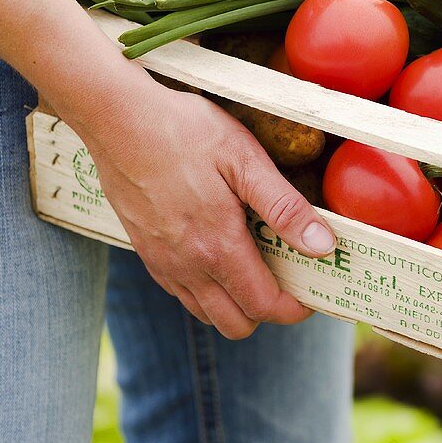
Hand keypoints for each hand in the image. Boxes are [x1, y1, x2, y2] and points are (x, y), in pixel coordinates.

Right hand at [72, 80, 335, 338]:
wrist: (117, 118)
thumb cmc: (184, 132)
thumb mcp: (246, 161)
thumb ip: (285, 208)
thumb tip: (323, 246)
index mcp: (217, 247)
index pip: (264, 306)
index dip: (295, 308)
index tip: (312, 292)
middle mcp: (187, 266)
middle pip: (237, 324)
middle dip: (268, 309)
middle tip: (288, 275)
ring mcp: (162, 262)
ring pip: (206, 313)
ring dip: (236, 302)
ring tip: (258, 263)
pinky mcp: (145, 251)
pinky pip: (181, 292)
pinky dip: (207, 289)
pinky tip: (220, 251)